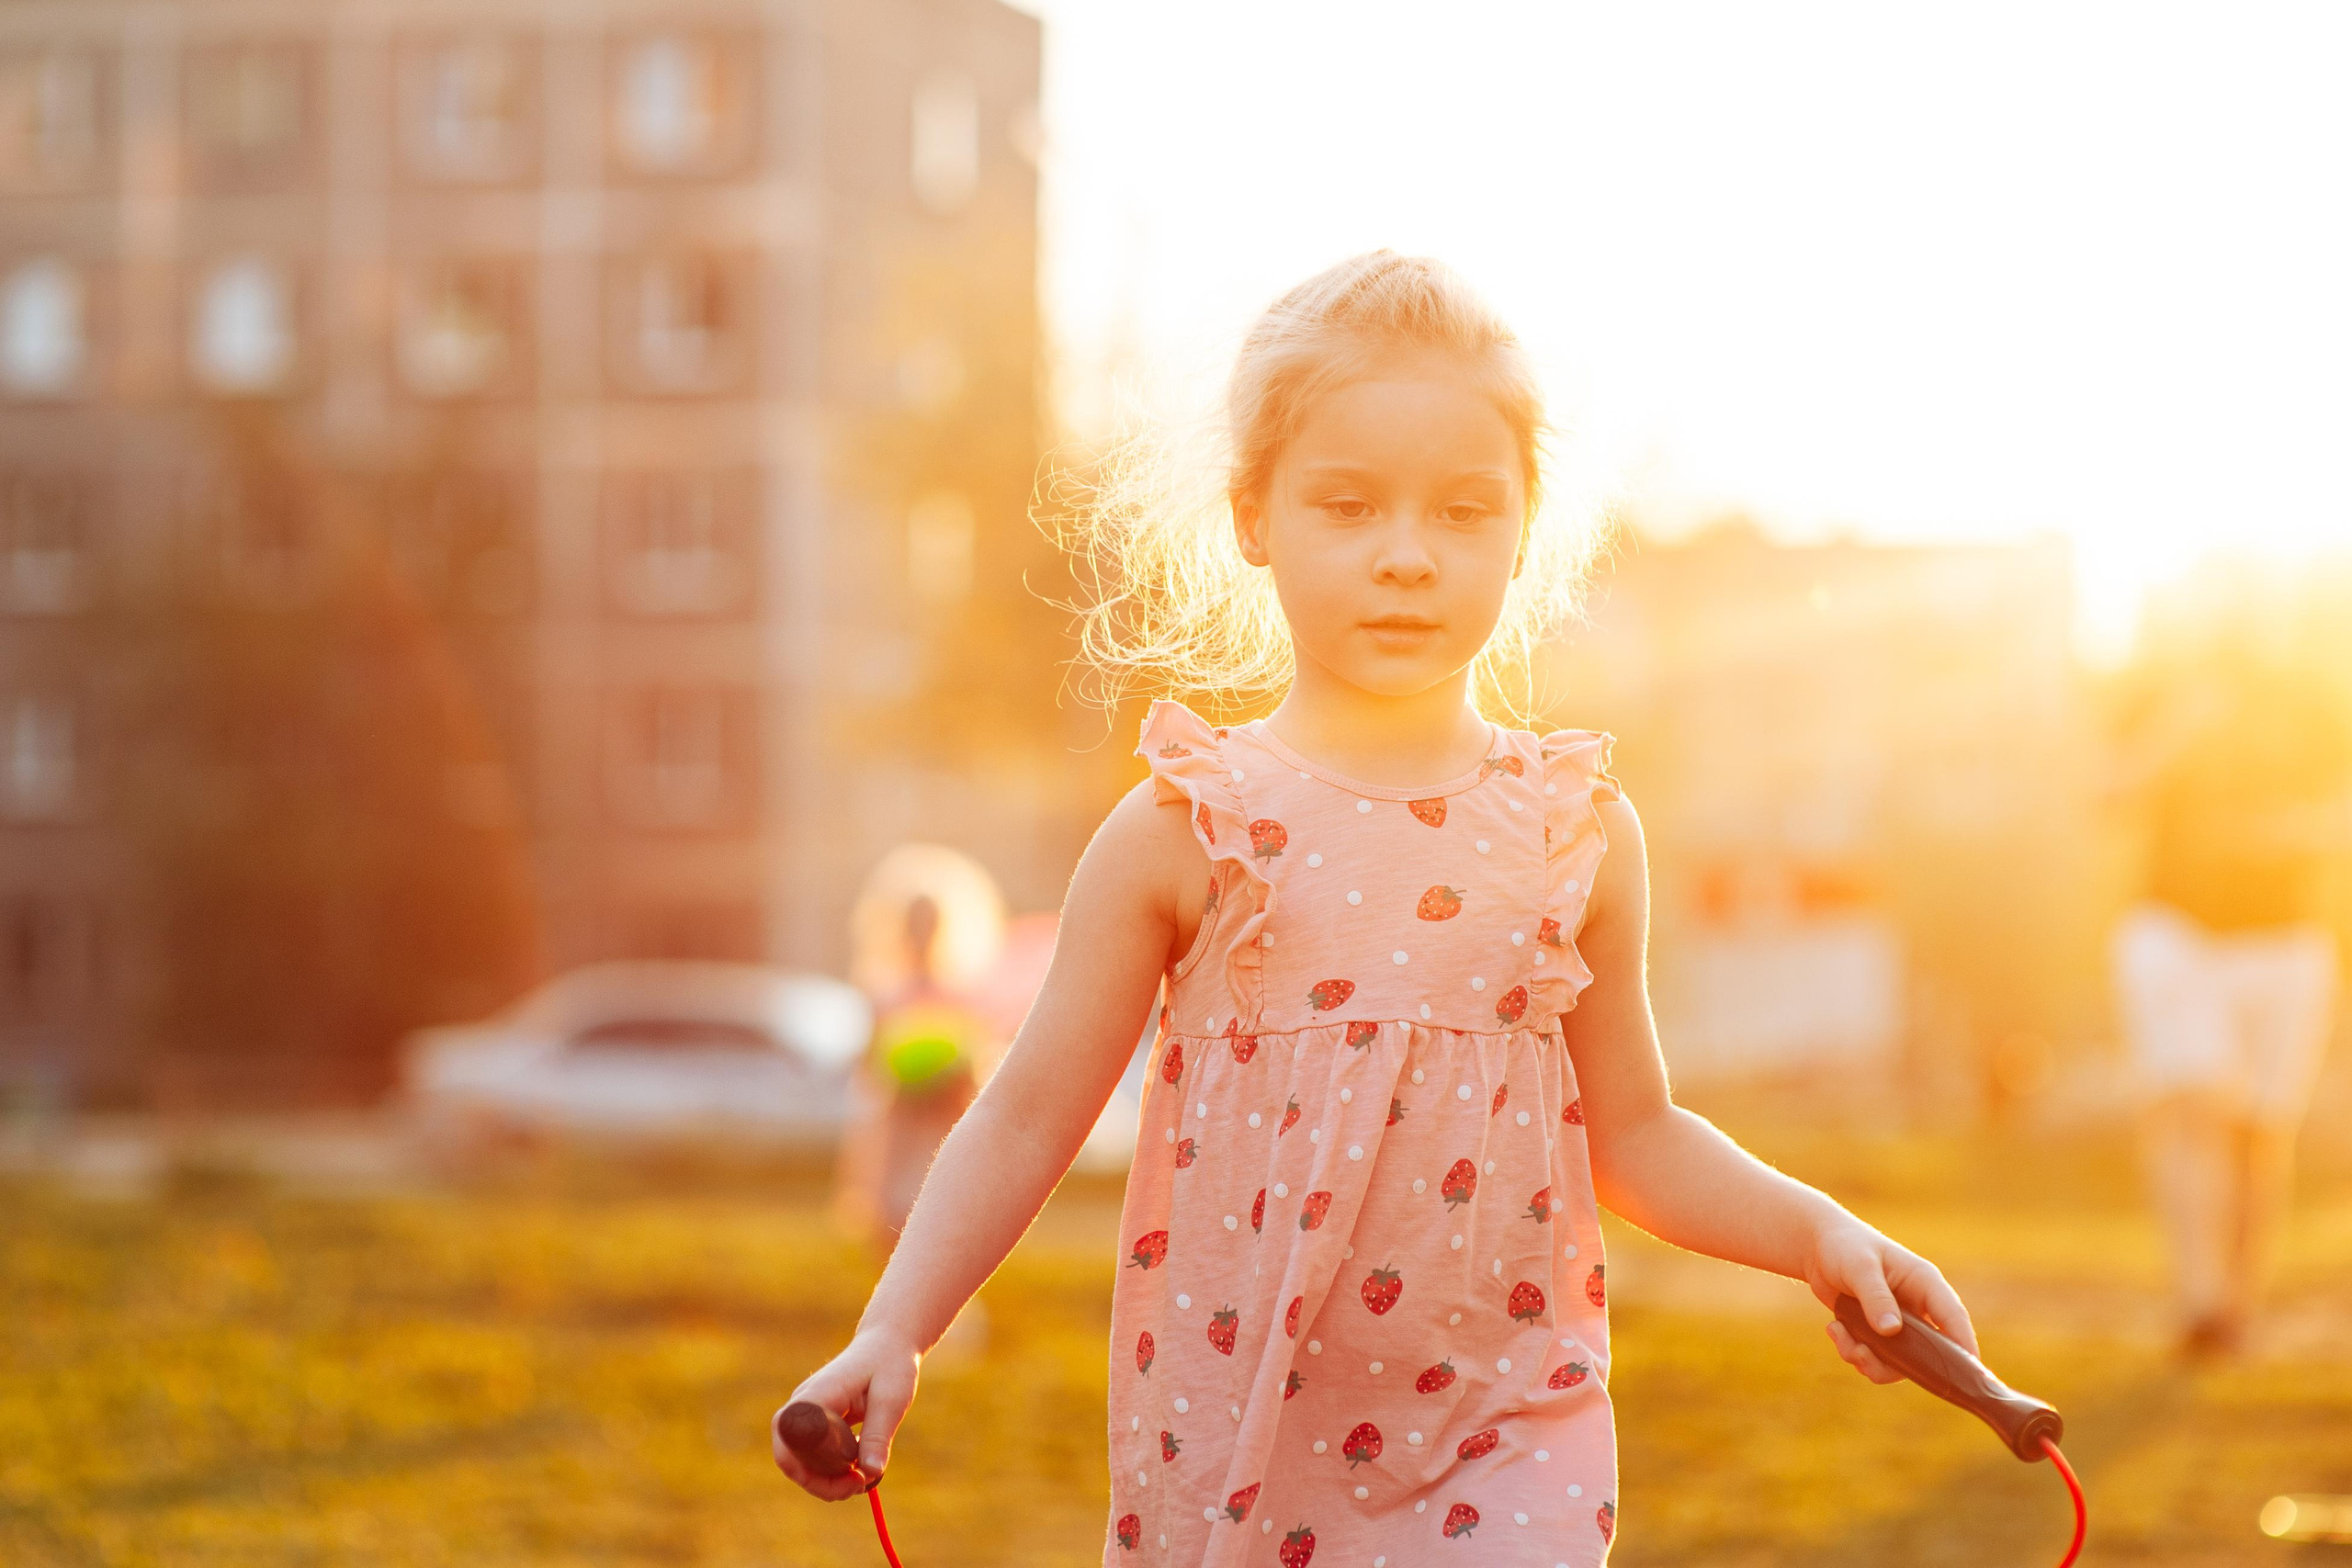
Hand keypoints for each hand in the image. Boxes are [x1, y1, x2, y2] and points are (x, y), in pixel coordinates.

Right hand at [772, 1328, 922, 1500]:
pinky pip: (811, 1455)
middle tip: (860, 1485)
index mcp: (818, 1394)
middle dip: (821, 1482)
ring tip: (862, 1479)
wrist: (888, 1343)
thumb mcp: (891, 1399)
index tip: (851, 1475)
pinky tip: (859, 1467)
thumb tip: (871, 1474)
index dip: (810, 1469)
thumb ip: (879, 1435)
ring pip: (799, 1461)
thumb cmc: (891, 1364)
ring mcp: (806, 1415)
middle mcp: (804, 1405)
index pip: (790, 1441)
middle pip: (790, 1457)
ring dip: (826, 1480)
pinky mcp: (815, 1423)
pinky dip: (831, 1470)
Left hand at [1802, 1217, 1977, 1383]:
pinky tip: (1835, 1330)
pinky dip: (1854, 1353)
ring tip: (1840, 1337)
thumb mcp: (1859, 1267)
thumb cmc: (1845, 1247)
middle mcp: (1917, 1306)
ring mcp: (1900, 1323)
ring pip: (1899, 1362)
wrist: (1819, 1247)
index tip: (1967, 1375)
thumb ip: (1875, 1296)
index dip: (1964, 1346)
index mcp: (1925, 1283)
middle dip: (1898, 1363)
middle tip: (1863, 1357)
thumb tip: (1891, 1331)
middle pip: (1928, 1351)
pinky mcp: (1880, 1333)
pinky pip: (1877, 1358)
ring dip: (1868, 1360)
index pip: (1953, 1317)